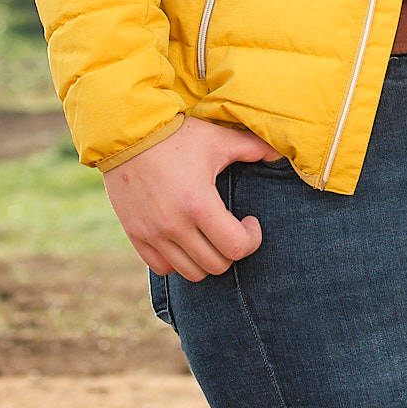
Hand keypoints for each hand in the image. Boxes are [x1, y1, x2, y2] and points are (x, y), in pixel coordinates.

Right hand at [102, 117, 278, 281]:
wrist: (128, 134)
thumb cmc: (178, 135)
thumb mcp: (219, 139)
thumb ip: (253, 148)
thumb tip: (279, 155)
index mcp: (199, 204)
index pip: (236, 248)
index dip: (252, 239)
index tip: (250, 222)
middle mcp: (175, 225)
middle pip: (216, 265)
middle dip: (231, 250)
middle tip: (232, 229)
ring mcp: (152, 234)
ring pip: (190, 273)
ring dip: (206, 260)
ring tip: (209, 237)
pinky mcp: (135, 235)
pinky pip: (162, 268)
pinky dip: (177, 262)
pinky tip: (184, 240)